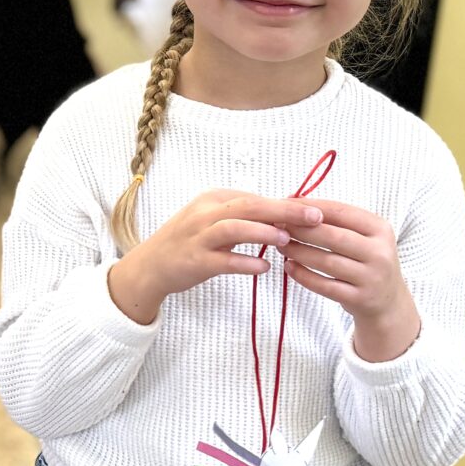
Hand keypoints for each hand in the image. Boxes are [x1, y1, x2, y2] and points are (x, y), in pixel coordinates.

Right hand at [106, 191, 325, 324]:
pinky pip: (222, 261)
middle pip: (248, 207)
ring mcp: (198, 238)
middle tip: (314, 217)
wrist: (150, 266)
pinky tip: (264, 268)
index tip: (314, 211)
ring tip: (287, 239)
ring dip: (262, 233)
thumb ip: (243, 216)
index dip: (285, 204)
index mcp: (213, 199)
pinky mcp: (194, 262)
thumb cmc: (188, 242)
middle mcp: (204, 214)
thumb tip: (283, 214)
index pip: (254, 197)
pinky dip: (244, 263)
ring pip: (233, 229)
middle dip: (283, 210)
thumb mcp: (212, 220)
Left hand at [283, 199, 421, 360]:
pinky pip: (325, 286)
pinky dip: (303, 275)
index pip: (341, 212)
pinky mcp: (360, 299)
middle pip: (333, 236)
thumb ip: (334, 220)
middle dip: (301, 229)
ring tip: (280, 245)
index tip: (286, 204)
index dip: (311, 207)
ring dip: (298, 251)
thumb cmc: (366, 260)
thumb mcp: (362, 236)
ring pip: (327, 261)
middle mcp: (380, 252)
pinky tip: (288, 267)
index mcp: (380, 229)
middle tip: (278, 225)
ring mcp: (371, 277)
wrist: (388, 300)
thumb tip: (292, 200)